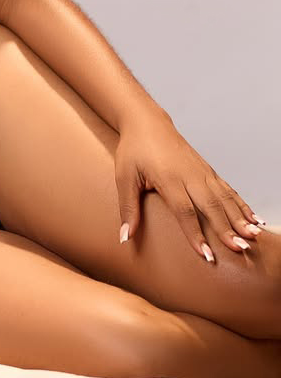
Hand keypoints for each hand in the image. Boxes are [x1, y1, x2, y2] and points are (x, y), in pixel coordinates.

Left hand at [114, 106, 265, 262]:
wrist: (147, 122)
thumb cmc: (133, 149)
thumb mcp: (124, 177)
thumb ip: (128, 208)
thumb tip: (125, 237)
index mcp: (168, 177)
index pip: (184, 210)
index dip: (195, 234)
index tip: (206, 255)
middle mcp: (189, 174)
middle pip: (211, 205)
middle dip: (226, 229)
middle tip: (240, 249)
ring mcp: (201, 171)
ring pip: (224, 197)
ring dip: (239, 218)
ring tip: (252, 237)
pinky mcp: (207, 170)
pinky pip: (228, 189)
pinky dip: (241, 205)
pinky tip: (253, 219)